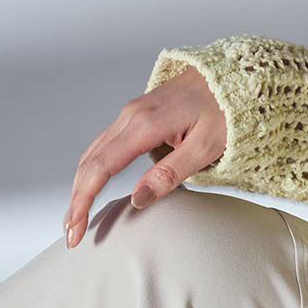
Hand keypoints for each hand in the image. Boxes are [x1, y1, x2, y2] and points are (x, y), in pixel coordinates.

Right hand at [63, 67, 225, 245]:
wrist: (236, 74)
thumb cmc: (228, 108)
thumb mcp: (206, 147)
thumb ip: (169, 175)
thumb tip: (137, 200)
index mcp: (145, 124)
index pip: (100, 168)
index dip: (84, 202)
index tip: (76, 229)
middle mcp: (131, 115)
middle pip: (90, 162)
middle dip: (76, 199)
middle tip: (71, 233)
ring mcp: (132, 112)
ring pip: (94, 152)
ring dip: (81, 185)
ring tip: (77, 215)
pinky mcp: (138, 114)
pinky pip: (106, 143)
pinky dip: (94, 168)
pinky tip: (93, 185)